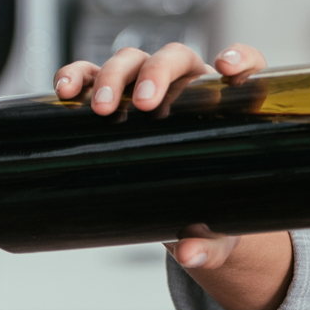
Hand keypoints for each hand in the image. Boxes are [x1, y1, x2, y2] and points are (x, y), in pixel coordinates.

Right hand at [53, 43, 274, 274]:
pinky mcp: (112, 99)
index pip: (243, 64)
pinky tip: (66, 89)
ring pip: (131, 61)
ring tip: (102, 107)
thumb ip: (212, 244)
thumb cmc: (210, 208)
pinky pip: (91, 77)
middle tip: (145, 105)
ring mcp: (147, 88)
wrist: (178, 212)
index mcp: (228, 102)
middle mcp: (188, 85)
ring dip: (114, 75)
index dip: (239, 57)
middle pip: (174, 57)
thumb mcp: (218, 230)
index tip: (227, 69)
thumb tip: (189, 253)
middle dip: (157, 72)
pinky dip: (78, 76)